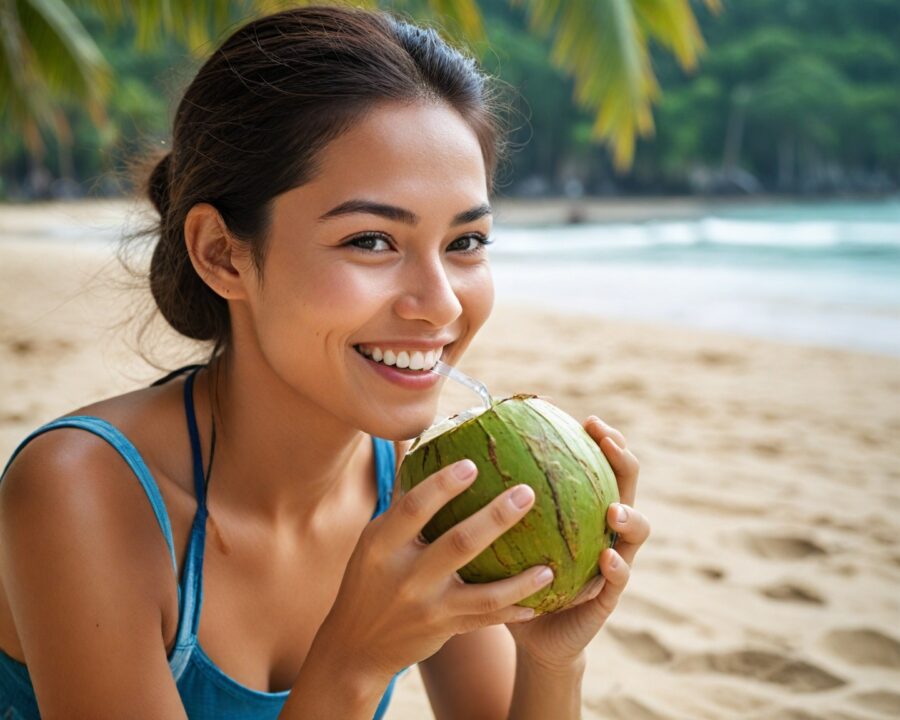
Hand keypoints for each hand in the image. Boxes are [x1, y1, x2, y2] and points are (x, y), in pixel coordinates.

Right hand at [315, 459, 552, 681]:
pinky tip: (540, 600)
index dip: (442, 485)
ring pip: (481, 592)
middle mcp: (404, 575)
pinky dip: (513, 609)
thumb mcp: (375, 540)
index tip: (472, 464)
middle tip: (527, 492)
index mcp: (382, 544)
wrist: (358, 646)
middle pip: (458, 542)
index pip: (413, 508)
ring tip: (549, 567)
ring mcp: (426, 606)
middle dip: (496, 517)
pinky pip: (485, 618)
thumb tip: (424, 445)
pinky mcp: (443, 629)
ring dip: (519, 581)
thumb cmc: (371, 578)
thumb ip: (403, 503)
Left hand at [506, 417, 649, 668]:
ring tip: (613, 509)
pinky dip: (616, 568)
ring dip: (629, 516)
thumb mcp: (503, 532)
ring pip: (637, 532)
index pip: (600, 465)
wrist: (529, 630)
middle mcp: (605, 529)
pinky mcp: (608, 598)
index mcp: (584, 509)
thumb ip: (493, 498)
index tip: (589, 421)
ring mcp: (613, 562)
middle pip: (627, 486)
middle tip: (607, 441)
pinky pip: (618, 581)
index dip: (603, 441)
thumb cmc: (512, 573)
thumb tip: (456, 453)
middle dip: (623, 460)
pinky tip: (607, 558)